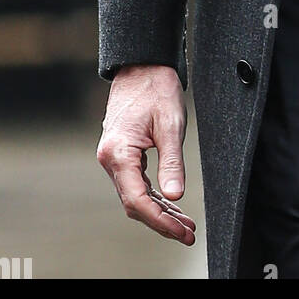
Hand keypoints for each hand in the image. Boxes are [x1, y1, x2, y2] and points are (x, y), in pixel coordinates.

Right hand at [97, 64, 195, 243]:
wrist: (141, 64)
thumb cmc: (156, 88)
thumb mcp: (171, 124)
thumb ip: (172, 161)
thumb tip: (176, 195)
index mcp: (118, 152)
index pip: (138, 200)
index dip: (160, 221)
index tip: (182, 232)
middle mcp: (110, 158)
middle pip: (134, 203)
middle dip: (162, 221)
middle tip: (188, 234)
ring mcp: (113, 157)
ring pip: (135, 195)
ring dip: (159, 211)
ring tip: (185, 224)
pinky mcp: (121, 153)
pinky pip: (136, 183)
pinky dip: (154, 196)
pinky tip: (172, 204)